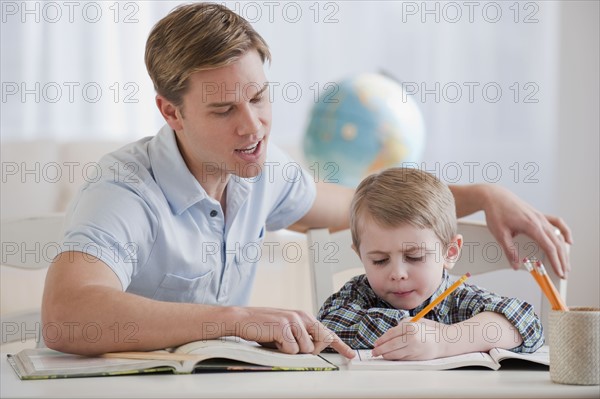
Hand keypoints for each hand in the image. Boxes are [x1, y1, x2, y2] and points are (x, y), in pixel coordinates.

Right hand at [233, 307, 354, 358]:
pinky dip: (282, 351)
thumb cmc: (263, 327)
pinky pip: (292, 351)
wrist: (242, 319)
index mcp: (304, 316)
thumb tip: (313, 350)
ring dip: (291, 352)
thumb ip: (301, 336)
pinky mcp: (285, 328)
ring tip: (277, 341)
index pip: (326, 332)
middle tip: (288, 346)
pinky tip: (272, 340)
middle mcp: (302, 316)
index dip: (340, 345)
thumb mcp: (286, 330)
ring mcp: (294, 321)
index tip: (351, 355)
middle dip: (309, 352)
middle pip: (318, 344)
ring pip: (305, 350)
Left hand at [371, 318, 445, 359]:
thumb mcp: (414, 322)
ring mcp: (414, 349)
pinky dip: (394, 358)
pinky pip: (402, 358)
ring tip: (380, 354)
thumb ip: (401, 326)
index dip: (381, 340)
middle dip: (380, 349)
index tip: (375, 343)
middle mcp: (412, 338)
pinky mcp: (416, 358)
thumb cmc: (427, 330)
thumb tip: (387, 335)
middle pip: (391, 345)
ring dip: (386, 355)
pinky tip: (390, 357)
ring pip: (395, 354)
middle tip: (374, 352)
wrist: (443, 341)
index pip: (391, 334)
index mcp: (410, 327)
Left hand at [482, 185, 572, 278]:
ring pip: (558, 235)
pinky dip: (564, 231)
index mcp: (531, 225)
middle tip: (564, 273)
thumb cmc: (496, 212)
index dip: (555, 262)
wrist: (494, 196)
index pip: (549, 247)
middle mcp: (539, 220)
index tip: (559, 272)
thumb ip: (509, 251)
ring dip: (563, 250)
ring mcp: (540, 217)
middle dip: (562, 260)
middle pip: (557, 243)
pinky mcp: (538, 214)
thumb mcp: (500, 234)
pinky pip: (556, 222)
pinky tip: (567, 240)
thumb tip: (516, 265)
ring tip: (565, 262)